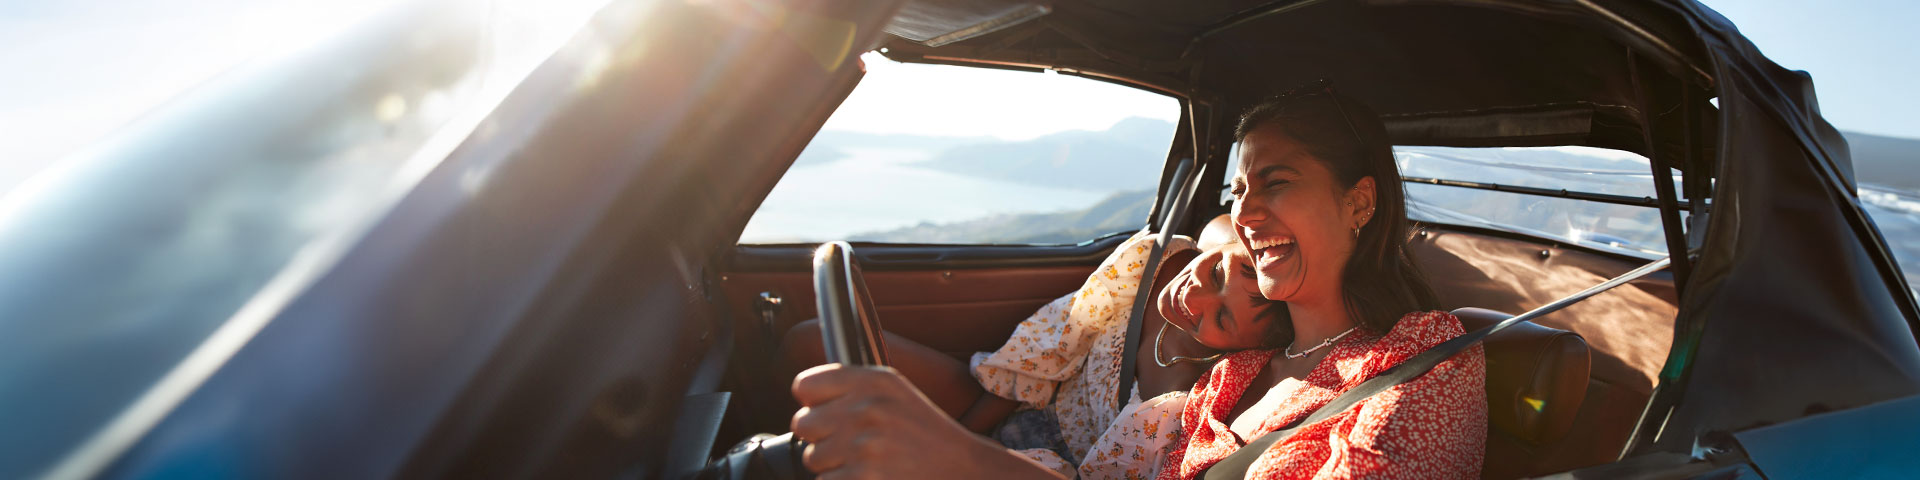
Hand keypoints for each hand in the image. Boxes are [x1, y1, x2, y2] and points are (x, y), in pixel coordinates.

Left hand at [790, 364, 1063, 479]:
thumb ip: (852, 388)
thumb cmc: (924, 433)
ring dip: (833, 465)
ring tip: (866, 462)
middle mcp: (867, 409)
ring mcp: (865, 446)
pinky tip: (871, 477)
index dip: (812, 402)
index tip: (825, 411)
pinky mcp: (864, 479)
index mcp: (873, 381)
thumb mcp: (895, 392)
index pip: (805, 385)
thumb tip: (804, 397)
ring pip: (812, 458)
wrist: (962, 469)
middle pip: (802, 424)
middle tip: (850, 443)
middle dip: (821, 437)